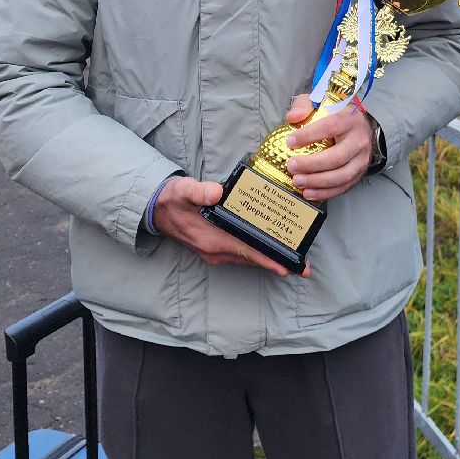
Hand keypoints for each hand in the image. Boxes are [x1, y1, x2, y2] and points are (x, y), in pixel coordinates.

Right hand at [152, 176, 308, 277]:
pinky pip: (242, 254)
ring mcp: (215, 251)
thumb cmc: (173, 199)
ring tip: (294, 261)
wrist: (157, 209)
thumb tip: (217, 193)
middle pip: (252, 258)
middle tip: (302, 267)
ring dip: (269, 259)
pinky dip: (258, 253)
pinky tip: (270, 249)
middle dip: (277, 263)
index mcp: (211, 239)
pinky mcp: (216, 247)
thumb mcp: (184, 191)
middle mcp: (215, 250)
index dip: (267, 259)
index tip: (286, 267)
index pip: (245, 251)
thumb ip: (200, 191)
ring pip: (248, 258)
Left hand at [283, 94, 376, 203]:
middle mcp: (359, 141)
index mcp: (350, 119)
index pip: (330, 126)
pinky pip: (343, 187)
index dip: (309, 135)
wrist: (362, 128)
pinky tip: (308, 193)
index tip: (290, 142)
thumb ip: (304, 106)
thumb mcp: (320, 103)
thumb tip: (292, 117)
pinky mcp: (359, 174)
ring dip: (317, 182)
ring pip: (341, 176)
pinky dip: (325, 193)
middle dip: (311, 164)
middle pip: (336, 157)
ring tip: (297, 181)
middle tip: (291, 166)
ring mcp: (361, 160)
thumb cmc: (336, 115)